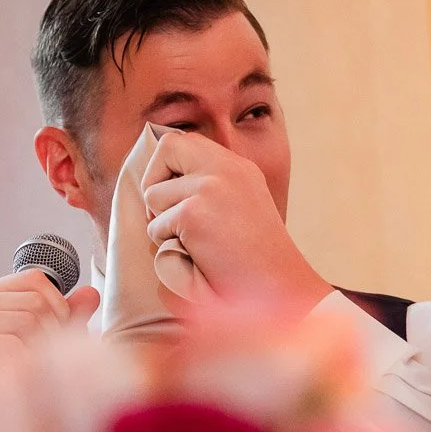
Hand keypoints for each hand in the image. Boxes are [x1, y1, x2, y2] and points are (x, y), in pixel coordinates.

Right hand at [0, 270, 99, 431]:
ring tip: (39, 375)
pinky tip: (24, 383)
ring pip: (25, 322)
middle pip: (34, 303)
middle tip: (52, 365)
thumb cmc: (10, 379)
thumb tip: (92, 294)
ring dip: (43, 352)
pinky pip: (9, 346)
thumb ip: (65, 318)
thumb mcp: (43, 344)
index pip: (35, 282)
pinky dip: (27, 366)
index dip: (58, 308)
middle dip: (53, 334)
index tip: (58, 337)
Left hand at [141, 131, 330, 309]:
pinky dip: (167, 248)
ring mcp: (210, 188)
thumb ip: (213, 188)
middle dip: (154, 180)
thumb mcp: (243, 207)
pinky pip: (156, 228)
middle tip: (166, 215)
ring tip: (194, 245)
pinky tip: (198, 257)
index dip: (168, 166)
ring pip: (153, 196)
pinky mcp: (194, 214)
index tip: (172, 196)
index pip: (186, 142)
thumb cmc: (257, 262)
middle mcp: (227, 167)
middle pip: (167, 147)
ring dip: (162, 224)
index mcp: (239, 166)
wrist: (277, 289)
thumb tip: (165, 182)